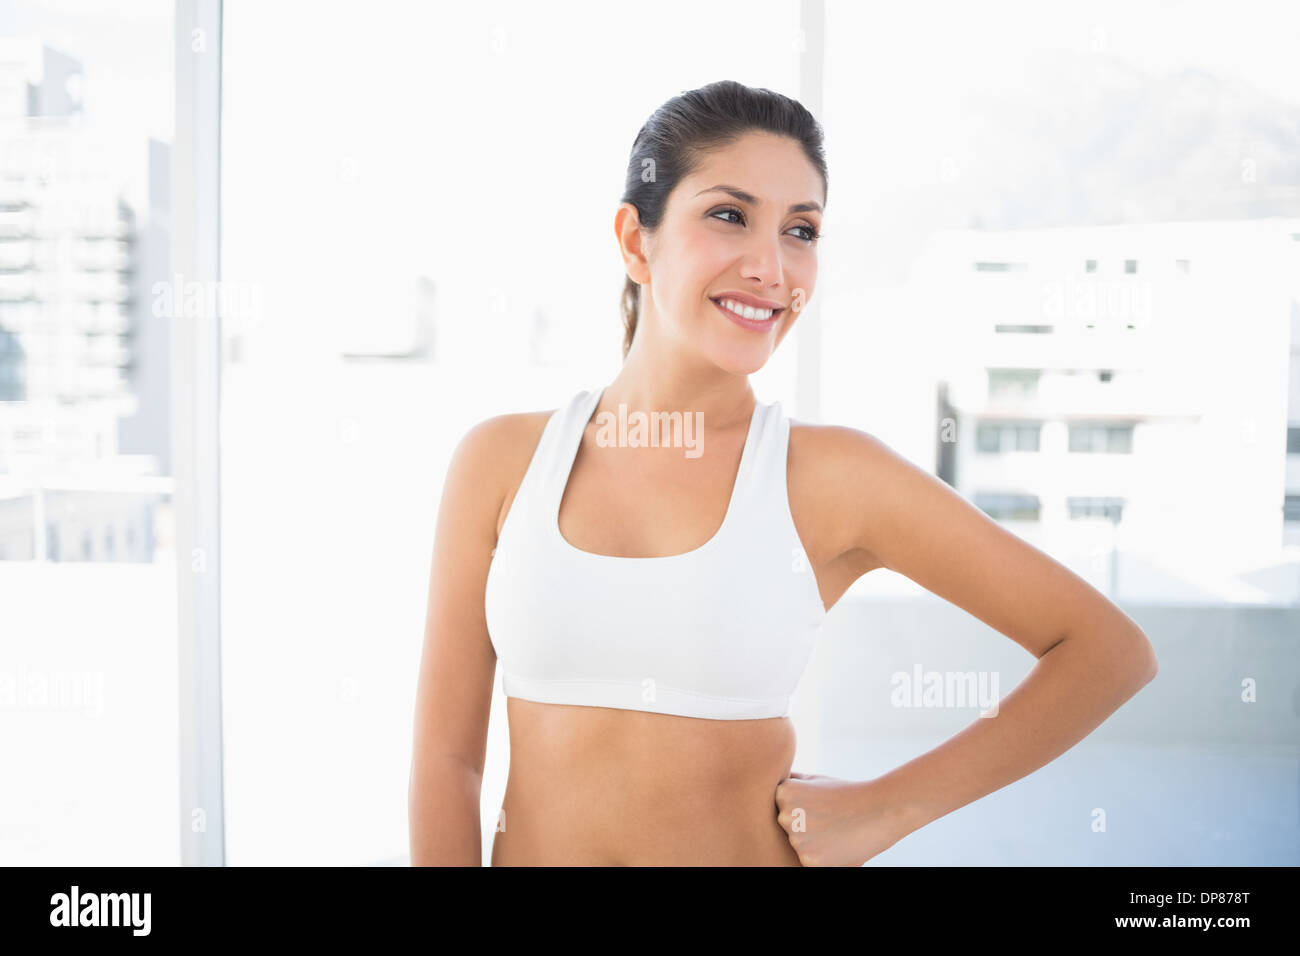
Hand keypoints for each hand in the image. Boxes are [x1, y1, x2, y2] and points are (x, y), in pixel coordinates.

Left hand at [774, 771, 910, 866]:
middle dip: (805, 824)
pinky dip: (822, 854)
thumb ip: (789, 784)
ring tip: (834, 828)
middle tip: (829, 816)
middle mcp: (784, 816)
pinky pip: (809, 860)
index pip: (781, 808)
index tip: (820, 802)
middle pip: (788, 827)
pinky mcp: (809, 860)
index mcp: (783, 793)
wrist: (879, 810)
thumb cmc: (846, 794)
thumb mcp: (814, 780)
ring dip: (813, 841)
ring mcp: (796, 839)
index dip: (803, 807)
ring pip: (798, 844)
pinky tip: (836, 842)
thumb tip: (768, 783)